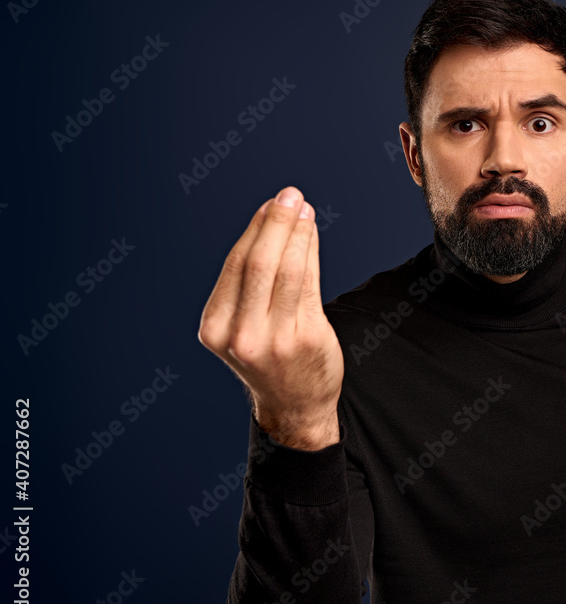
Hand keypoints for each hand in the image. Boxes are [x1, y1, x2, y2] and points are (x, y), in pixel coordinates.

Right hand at [198, 186, 343, 449]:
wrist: (295, 407)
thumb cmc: (270, 358)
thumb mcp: (244, 324)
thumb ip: (250, 282)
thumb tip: (270, 221)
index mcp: (214, 329)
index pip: (235, 265)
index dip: (255, 230)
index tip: (271, 204)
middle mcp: (240, 335)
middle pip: (258, 263)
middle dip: (276, 223)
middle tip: (290, 195)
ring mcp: (274, 339)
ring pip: (287, 270)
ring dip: (297, 233)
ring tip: (304, 210)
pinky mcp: (306, 339)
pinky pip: (310, 285)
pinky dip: (311, 253)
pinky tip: (312, 235)